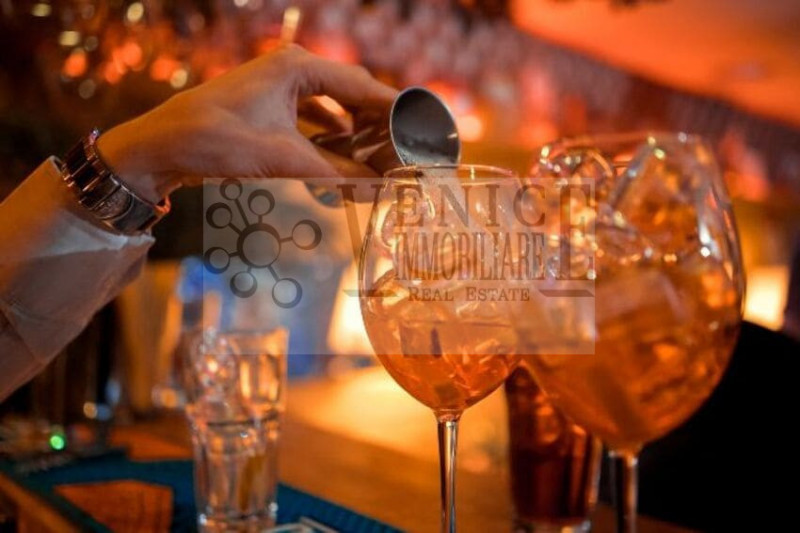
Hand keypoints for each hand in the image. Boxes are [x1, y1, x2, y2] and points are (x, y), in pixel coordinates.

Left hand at [96, 44, 396, 202]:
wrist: (162, 146)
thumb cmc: (217, 141)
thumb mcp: (283, 158)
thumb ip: (335, 171)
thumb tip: (376, 186)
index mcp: (299, 67)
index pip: (362, 86)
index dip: (394, 109)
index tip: (422, 128)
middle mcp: (292, 68)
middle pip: (351, 91)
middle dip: (377, 121)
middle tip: (403, 148)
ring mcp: (279, 84)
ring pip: (332, 104)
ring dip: (354, 129)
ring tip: (378, 155)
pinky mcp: (268, 103)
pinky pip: (312, 115)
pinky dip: (329, 134)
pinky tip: (341, 154)